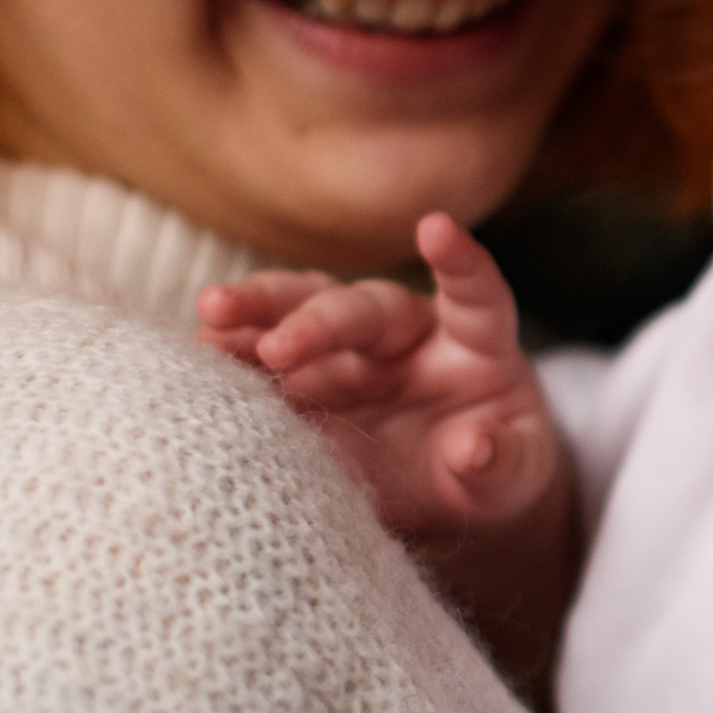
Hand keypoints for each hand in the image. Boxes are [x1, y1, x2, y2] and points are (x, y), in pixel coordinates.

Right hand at [198, 214, 556, 541]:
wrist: (454, 485)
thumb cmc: (498, 465)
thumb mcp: (516, 475)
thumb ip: (502, 462)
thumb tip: (474, 448)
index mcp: (476, 342)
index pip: (474, 293)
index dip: (459, 261)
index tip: (436, 228)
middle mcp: (407, 334)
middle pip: (364, 308)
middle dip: (321, 320)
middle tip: (280, 345)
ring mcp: (353, 354)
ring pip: (304, 314)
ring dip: (259, 313)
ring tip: (211, 315)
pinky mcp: (310, 382)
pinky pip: (268, 361)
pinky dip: (235, 354)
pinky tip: (197, 354)